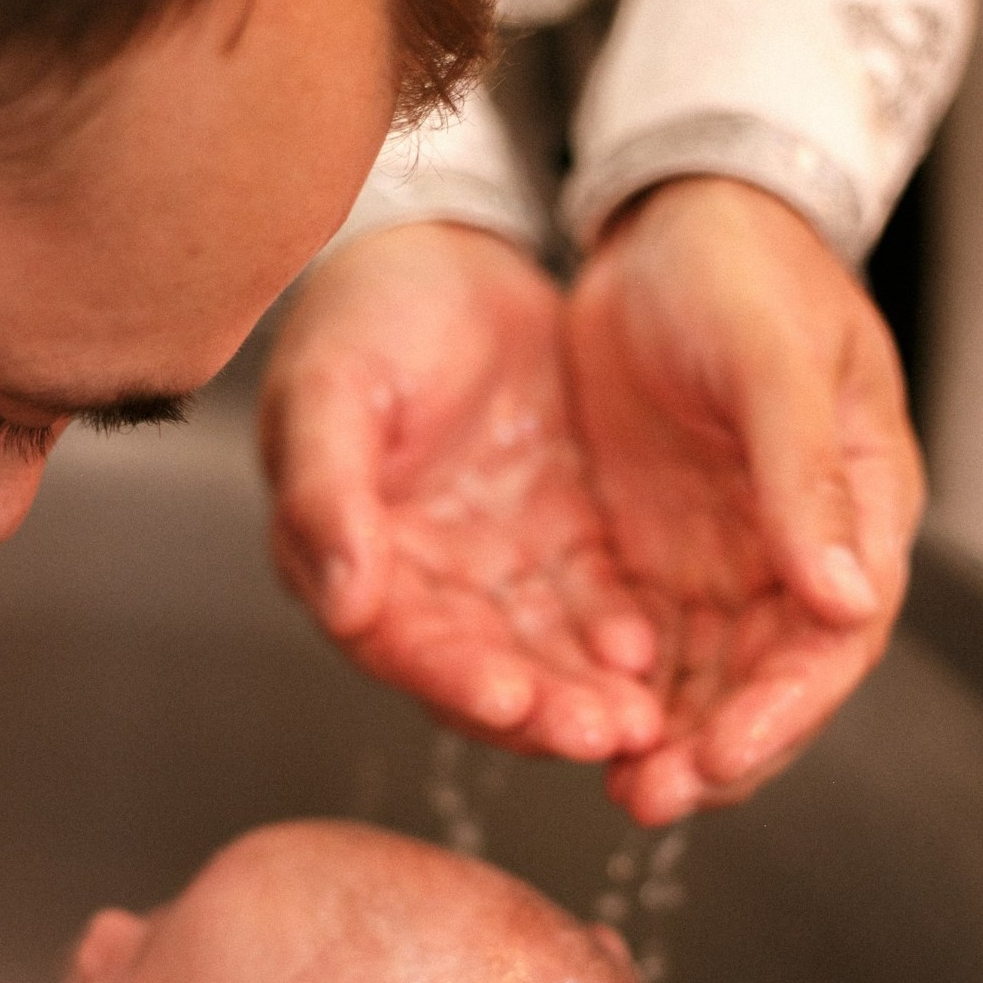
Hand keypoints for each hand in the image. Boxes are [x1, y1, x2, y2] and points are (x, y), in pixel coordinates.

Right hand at [261, 222, 664, 760]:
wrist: (443, 251)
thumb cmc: (364, 313)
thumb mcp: (332, 387)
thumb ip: (325, 493)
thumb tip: (341, 602)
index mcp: (345, 559)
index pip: (401, 643)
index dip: (455, 678)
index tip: (514, 702)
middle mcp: (420, 585)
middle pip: (481, 668)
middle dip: (544, 708)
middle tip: (608, 731)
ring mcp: (494, 569)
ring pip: (545, 652)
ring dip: (589, 691)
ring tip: (646, 716)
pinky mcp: (560, 545)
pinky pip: (594, 605)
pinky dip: (621, 635)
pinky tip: (657, 651)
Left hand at [568, 178, 925, 821]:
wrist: (667, 222)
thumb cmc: (743, 265)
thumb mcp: (773, 358)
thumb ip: (802, 475)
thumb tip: (844, 594)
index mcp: (854, 505)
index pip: (832, 641)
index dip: (782, 710)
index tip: (721, 759)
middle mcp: (794, 548)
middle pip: (766, 682)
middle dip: (715, 748)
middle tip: (648, 796)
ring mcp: (724, 556)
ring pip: (703, 678)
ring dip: (665, 735)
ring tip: (611, 783)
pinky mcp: (658, 552)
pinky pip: (644, 643)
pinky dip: (620, 688)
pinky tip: (578, 716)